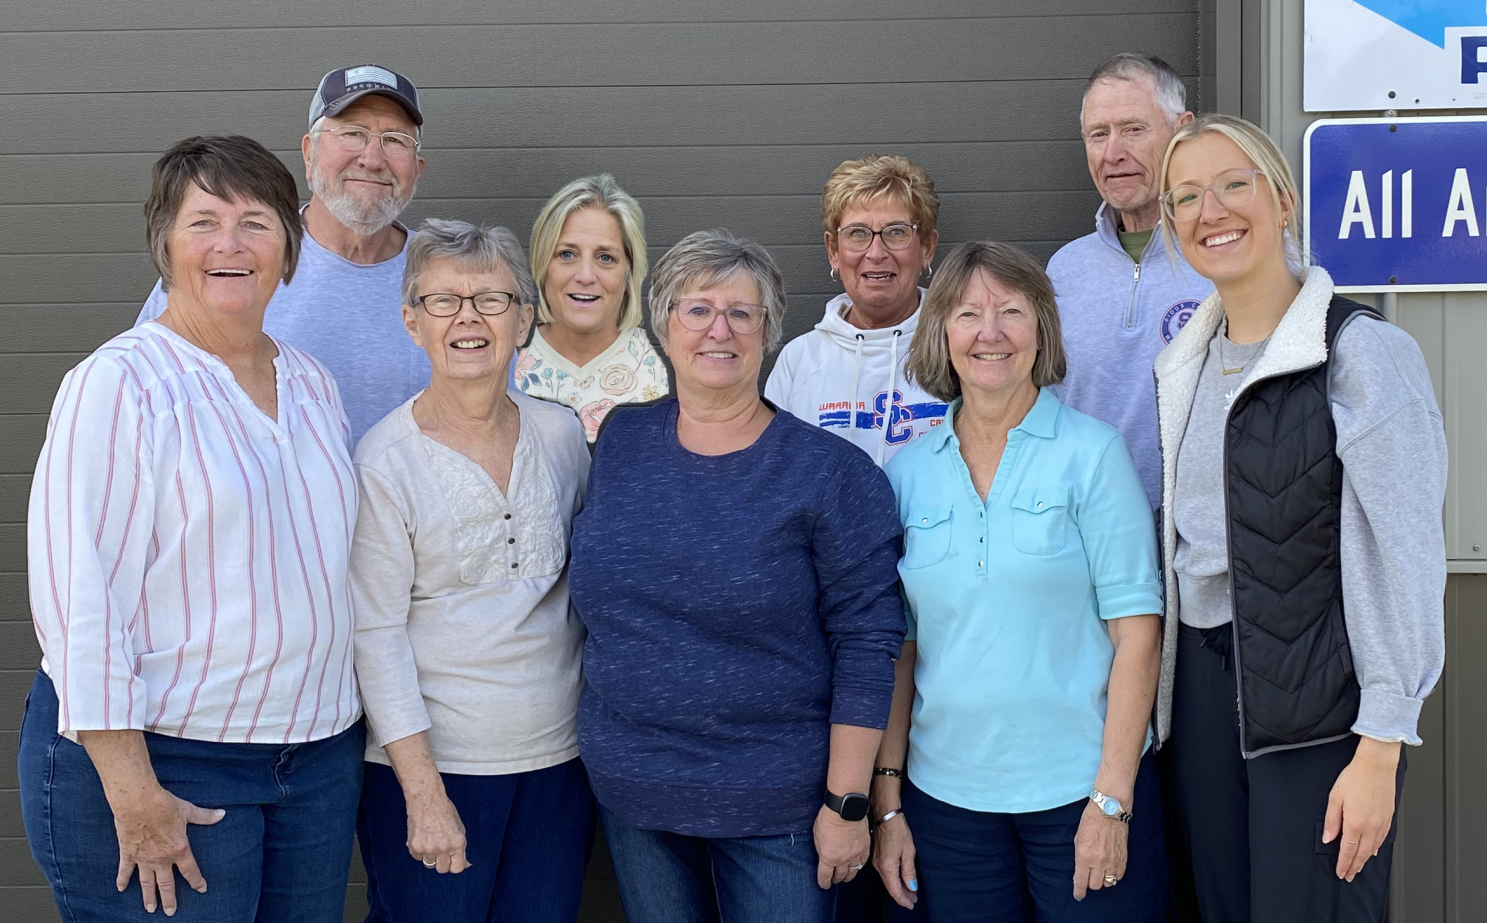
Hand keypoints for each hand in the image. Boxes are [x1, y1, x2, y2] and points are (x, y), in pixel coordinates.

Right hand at [111, 785, 224, 915]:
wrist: (138, 801)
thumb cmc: (164, 805)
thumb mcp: (188, 810)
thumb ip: (205, 816)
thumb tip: (222, 814)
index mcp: (178, 849)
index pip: (190, 870)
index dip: (197, 881)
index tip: (201, 889)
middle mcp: (161, 858)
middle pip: (167, 884)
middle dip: (169, 899)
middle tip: (170, 912)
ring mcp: (143, 858)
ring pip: (147, 883)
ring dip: (148, 897)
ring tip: (150, 909)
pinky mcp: (128, 853)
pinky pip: (125, 870)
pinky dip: (122, 880)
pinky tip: (120, 889)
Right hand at [405, 791, 470, 873]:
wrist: (427, 800)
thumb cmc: (444, 811)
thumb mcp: (460, 829)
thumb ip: (461, 848)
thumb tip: (466, 864)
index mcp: (457, 843)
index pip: (457, 869)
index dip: (454, 865)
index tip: (451, 861)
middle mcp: (443, 848)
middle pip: (442, 869)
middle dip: (441, 862)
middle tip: (440, 850)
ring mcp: (428, 849)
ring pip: (429, 865)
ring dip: (430, 856)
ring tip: (430, 841)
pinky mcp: (414, 847)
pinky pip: (418, 858)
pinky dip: (419, 851)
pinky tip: (422, 838)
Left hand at [813, 806, 869, 889]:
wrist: (846, 808)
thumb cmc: (829, 818)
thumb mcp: (817, 835)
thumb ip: (820, 849)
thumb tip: (823, 855)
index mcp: (828, 857)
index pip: (825, 877)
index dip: (824, 883)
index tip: (824, 885)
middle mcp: (842, 860)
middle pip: (839, 876)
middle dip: (835, 879)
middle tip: (834, 879)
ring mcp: (855, 855)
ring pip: (852, 873)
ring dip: (847, 876)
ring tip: (845, 876)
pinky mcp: (865, 849)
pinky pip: (862, 863)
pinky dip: (858, 866)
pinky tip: (856, 866)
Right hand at [871, 813, 918, 908]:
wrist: (885, 815)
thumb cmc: (897, 830)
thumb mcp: (908, 851)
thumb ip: (909, 871)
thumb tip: (911, 886)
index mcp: (887, 867)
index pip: (895, 890)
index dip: (904, 900)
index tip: (911, 904)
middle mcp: (879, 867)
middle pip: (890, 887)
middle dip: (902, 895)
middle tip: (913, 899)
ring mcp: (876, 862)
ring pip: (887, 880)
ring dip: (898, 887)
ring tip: (909, 891)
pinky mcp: (876, 856)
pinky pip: (884, 873)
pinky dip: (893, 879)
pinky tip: (900, 879)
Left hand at [1072, 800, 1127, 900]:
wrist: (1109, 810)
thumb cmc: (1091, 821)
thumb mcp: (1077, 839)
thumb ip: (1080, 856)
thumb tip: (1081, 870)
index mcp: (1084, 856)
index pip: (1081, 881)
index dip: (1079, 891)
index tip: (1078, 895)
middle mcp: (1098, 861)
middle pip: (1095, 885)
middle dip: (1090, 883)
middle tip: (1089, 876)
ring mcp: (1112, 861)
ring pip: (1108, 882)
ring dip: (1102, 879)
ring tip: (1100, 871)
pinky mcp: (1123, 858)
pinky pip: (1119, 876)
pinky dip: (1114, 875)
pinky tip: (1110, 868)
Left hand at [1322, 738, 1399, 880]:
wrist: (1376, 766)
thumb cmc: (1355, 778)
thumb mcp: (1335, 798)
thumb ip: (1332, 821)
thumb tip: (1329, 838)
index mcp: (1355, 823)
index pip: (1348, 851)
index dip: (1343, 863)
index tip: (1340, 872)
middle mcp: (1371, 827)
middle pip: (1361, 854)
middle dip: (1354, 867)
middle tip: (1348, 876)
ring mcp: (1381, 823)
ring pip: (1373, 848)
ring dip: (1365, 860)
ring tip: (1358, 868)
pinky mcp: (1388, 818)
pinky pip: (1382, 839)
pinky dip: (1376, 848)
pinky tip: (1373, 851)